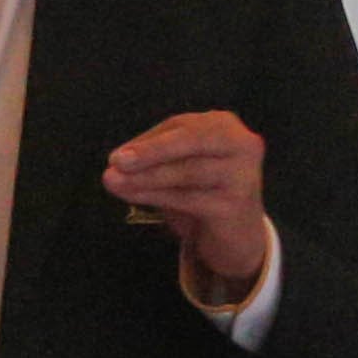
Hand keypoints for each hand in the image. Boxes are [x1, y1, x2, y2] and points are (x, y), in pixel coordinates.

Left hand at [101, 113, 271, 300]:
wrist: (236, 233)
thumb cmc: (200, 191)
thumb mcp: (176, 168)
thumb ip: (151, 161)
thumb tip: (115, 164)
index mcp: (224, 125)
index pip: (181, 126)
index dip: (147, 141)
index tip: (115, 157)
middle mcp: (241, 143)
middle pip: (191, 141)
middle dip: (151, 151)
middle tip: (116, 161)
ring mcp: (243, 173)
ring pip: (189, 171)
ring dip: (147, 177)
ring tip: (114, 182)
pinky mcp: (236, 203)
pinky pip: (191, 198)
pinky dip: (157, 196)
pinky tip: (133, 196)